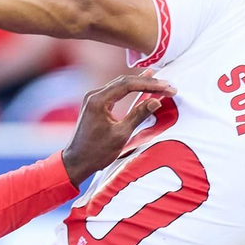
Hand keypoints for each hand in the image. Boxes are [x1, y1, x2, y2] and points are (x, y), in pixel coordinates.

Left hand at [61, 72, 175, 186]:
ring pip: (121, 85)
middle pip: (125, 82)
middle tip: (167, 84)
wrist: (76, 162)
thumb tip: (156, 101)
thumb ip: (138, 115)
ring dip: (140, 84)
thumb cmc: (96, 152)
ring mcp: (94, 98)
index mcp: (98, 100)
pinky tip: (141, 84)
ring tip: (159, 81)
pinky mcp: (95, 104)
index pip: (129, 85)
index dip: (151, 85)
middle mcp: (94, 95)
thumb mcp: (121, 135)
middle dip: (148, 83)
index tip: (167, 87)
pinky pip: (115, 92)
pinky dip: (130, 89)